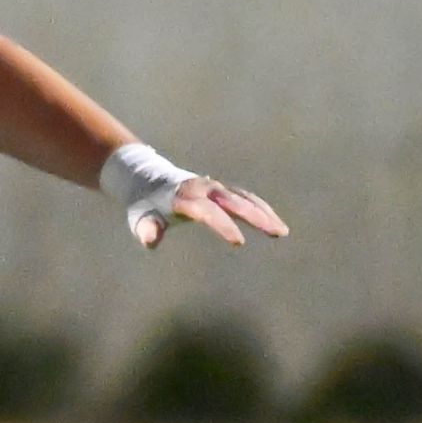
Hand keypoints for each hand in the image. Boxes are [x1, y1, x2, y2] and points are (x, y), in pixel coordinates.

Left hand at [139, 178, 287, 250]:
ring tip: (281, 231)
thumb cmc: (145, 206)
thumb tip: (150, 240)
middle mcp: (204, 189)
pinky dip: (261, 208)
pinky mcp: (222, 190)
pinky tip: (275, 223)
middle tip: (276, 233)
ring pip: (244, 198)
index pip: (207, 212)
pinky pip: (246, 197)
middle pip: (234, 201)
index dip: (223, 225)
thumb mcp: (140, 219)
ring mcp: (215, 187)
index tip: (238, 242)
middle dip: (256, 216)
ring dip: (264, 213)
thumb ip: (147, 229)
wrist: (148, 180)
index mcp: (184, 197)